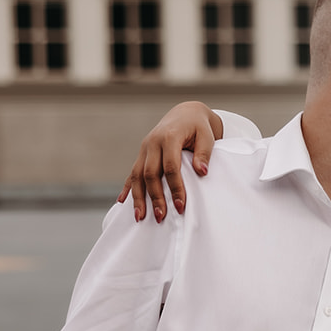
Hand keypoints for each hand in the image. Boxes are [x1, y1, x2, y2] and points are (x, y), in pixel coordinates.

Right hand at [117, 102, 223, 222]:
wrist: (186, 113)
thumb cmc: (199, 127)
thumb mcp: (207, 136)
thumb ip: (204, 153)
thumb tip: (202, 171)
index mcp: (169, 137)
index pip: (170, 167)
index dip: (175, 188)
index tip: (181, 206)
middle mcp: (152, 142)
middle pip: (150, 174)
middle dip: (155, 197)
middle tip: (161, 217)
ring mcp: (144, 148)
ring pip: (137, 175)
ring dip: (138, 197)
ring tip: (140, 217)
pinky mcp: (142, 154)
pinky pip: (132, 172)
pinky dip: (128, 187)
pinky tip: (122, 201)